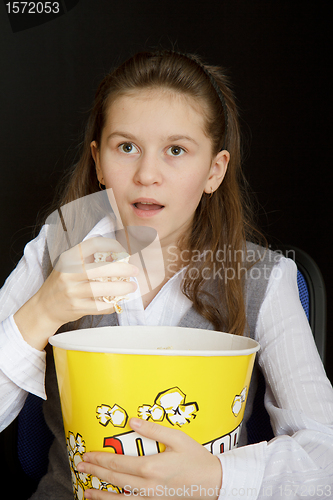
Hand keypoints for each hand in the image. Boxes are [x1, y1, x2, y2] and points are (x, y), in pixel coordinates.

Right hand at [14, 237, 138, 349]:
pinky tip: (119, 301)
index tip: (123, 252)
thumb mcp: (69, 264)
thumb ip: (88, 258)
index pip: (93, 245)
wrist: (44, 306)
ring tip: (131, 286)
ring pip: (102, 289)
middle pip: (101, 269)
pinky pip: (99, 306)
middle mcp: (68, 273)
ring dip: (121, 288)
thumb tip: (117, 253)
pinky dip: (112, 304)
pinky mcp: (76, 307)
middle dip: (122, 270)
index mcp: (68, 258)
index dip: (112, 246)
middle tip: (135, 271)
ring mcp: (71, 292)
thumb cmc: (63, 282)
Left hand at [77, 418, 221, 499]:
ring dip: (101, 495)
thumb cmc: (196, 458)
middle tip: (80, 467)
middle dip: (95, 473)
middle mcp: (147, 486)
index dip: (100, 459)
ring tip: (87, 492)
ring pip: (119, 499)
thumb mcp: (177, 438)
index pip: (118, 463)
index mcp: (151, 467)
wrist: (213, 483)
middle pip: (114, 480)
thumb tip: (133, 421)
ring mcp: (151, 499)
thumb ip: (154, 430)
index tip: (87, 455)